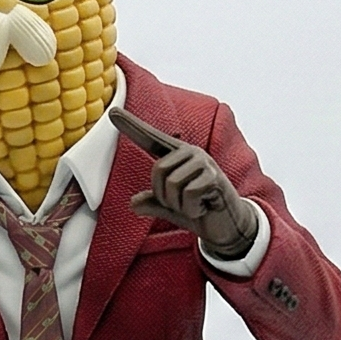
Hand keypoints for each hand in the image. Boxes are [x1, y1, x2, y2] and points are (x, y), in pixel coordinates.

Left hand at [109, 106, 258, 260]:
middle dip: (164, 196)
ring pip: (172, 185)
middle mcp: (191, 153)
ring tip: (196, 205)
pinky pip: (189, 195)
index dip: (132, 126)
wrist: (228, 226)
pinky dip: (192, 209)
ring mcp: (204, 163)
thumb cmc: (199, 211)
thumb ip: (153, 204)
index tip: (112, 112)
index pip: (151, 139)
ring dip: (180, 205)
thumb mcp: (171, 209)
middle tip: (184, 203)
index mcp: (177, 156)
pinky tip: (205, 207)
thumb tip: (133, 203)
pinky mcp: (215, 177)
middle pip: (158, 171)